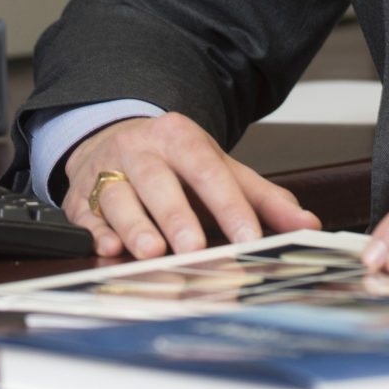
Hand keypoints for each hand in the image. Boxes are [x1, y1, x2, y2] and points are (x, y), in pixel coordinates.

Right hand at [60, 112, 322, 259]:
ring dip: (134, 226)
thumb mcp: (221, 170)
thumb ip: (264, 198)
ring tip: (152, 251)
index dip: (229, 206)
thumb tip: (307, 225)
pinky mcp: (81, 197)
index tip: (248, 237)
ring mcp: (107, 172)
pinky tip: (107, 248)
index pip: (208, 171)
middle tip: (194, 247)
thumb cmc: (175, 163)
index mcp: (180, 137)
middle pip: (158, 181)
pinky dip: (96, 233)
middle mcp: (140, 150)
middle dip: (176, 216)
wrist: (113, 139)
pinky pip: (86, 215)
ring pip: (118, 197)